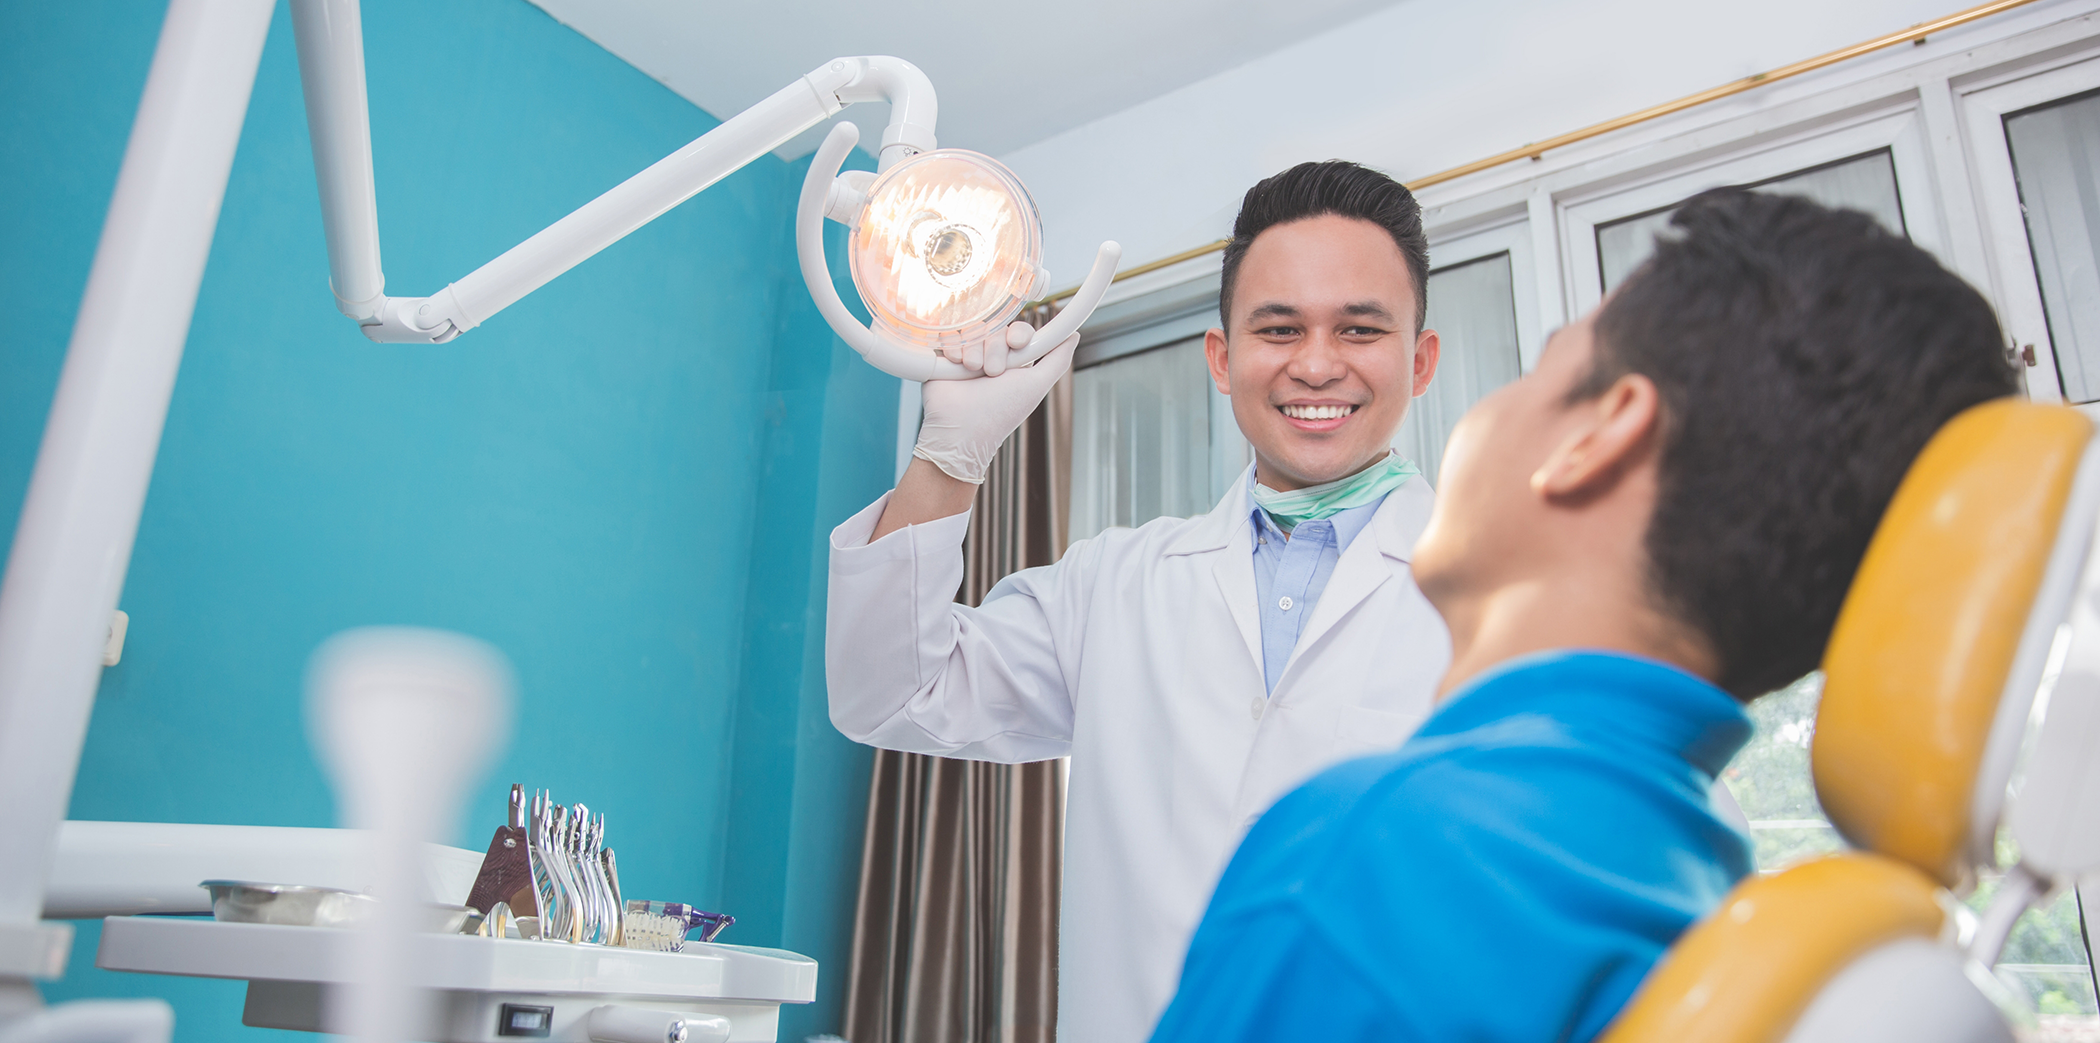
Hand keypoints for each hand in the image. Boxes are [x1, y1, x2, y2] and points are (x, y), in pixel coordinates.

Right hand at [915, 323, 1079, 483]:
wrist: (963, 430)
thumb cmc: (1001, 413)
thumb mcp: (1036, 385)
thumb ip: (1057, 361)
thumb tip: (1073, 335)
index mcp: (1013, 361)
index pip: (1018, 331)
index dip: (1019, 333)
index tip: (1018, 344)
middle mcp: (990, 356)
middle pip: (996, 329)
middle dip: (996, 348)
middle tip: (993, 372)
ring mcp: (967, 356)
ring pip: (974, 332)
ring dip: (976, 350)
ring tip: (974, 371)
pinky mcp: (945, 358)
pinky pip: (950, 335)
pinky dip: (955, 347)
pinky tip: (957, 365)